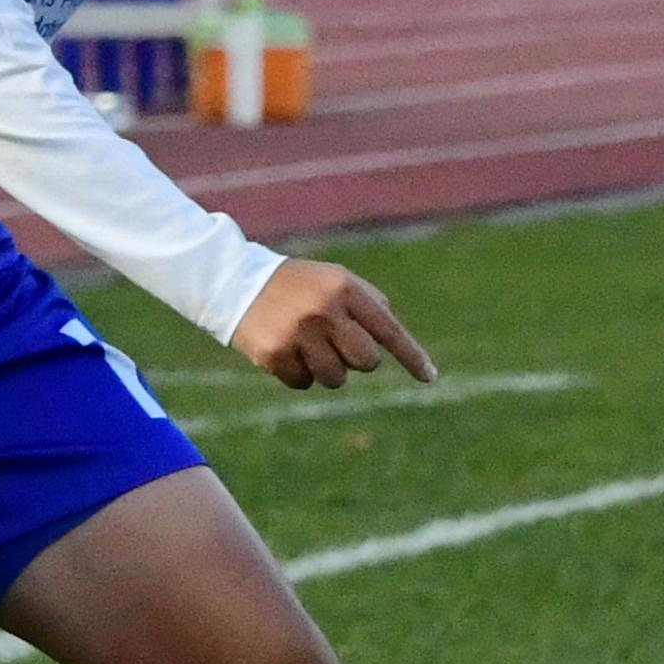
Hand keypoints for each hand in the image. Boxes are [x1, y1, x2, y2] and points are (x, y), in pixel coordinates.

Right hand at [231, 257, 436, 389]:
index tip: (430, 377)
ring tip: (306, 344)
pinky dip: (298, 373)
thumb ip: (368, 304)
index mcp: (345, 289)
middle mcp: (324, 311)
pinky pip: (303, 383)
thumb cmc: (296, 285)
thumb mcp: (335, 280)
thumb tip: (392, 341)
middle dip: (356, 360)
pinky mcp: (274, 355)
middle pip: (366, 362)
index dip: (411, 356)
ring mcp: (298, 335)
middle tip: (335, 343)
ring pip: (336, 379)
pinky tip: (284, 349)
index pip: (388, 330)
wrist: (233, 282)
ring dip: (326, 369)